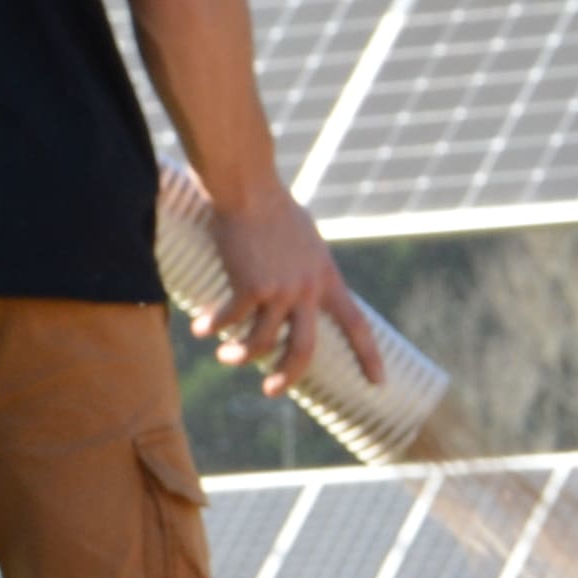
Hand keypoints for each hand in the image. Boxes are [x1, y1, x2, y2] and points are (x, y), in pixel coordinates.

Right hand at [189, 186, 381, 393]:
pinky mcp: (249, 285)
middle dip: (288, 376)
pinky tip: (199, 327)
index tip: (379, 383)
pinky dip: (212, 327)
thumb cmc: (273, 206)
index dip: (369, 355)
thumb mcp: (306, 238)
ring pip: (260, 342)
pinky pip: (228, 321)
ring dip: (238, 354)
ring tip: (225, 356)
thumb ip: (308, 267)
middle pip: (303, 349)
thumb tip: (303, 287)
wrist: (249, 186)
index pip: (356, 323)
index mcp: (327, 277)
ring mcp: (279, 289)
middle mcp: (307, 288)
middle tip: (272, 390)